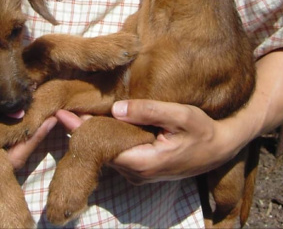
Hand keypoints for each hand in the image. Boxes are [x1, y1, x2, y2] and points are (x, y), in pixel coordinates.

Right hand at [0, 116, 57, 192]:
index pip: (9, 162)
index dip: (30, 143)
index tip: (48, 120)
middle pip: (16, 155)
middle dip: (35, 135)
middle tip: (55, 109)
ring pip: (8, 150)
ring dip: (24, 131)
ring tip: (42, 107)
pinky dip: (10, 129)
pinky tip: (19, 113)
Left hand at [55, 101, 239, 185]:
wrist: (220, 149)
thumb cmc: (203, 131)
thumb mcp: (180, 116)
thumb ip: (148, 110)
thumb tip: (116, 108)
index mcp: (144, 162)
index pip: (103, 147)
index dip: (81, 131)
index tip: (63, 115)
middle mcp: (138, 173)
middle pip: (101, 152)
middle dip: (82, 131)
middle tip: (62, 108)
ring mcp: (139, 174)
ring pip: (108, 154)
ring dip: (92, 135)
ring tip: (74, 112)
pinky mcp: (142, 169)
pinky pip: (117, 154)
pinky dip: (105, 139)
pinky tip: (96, 122)